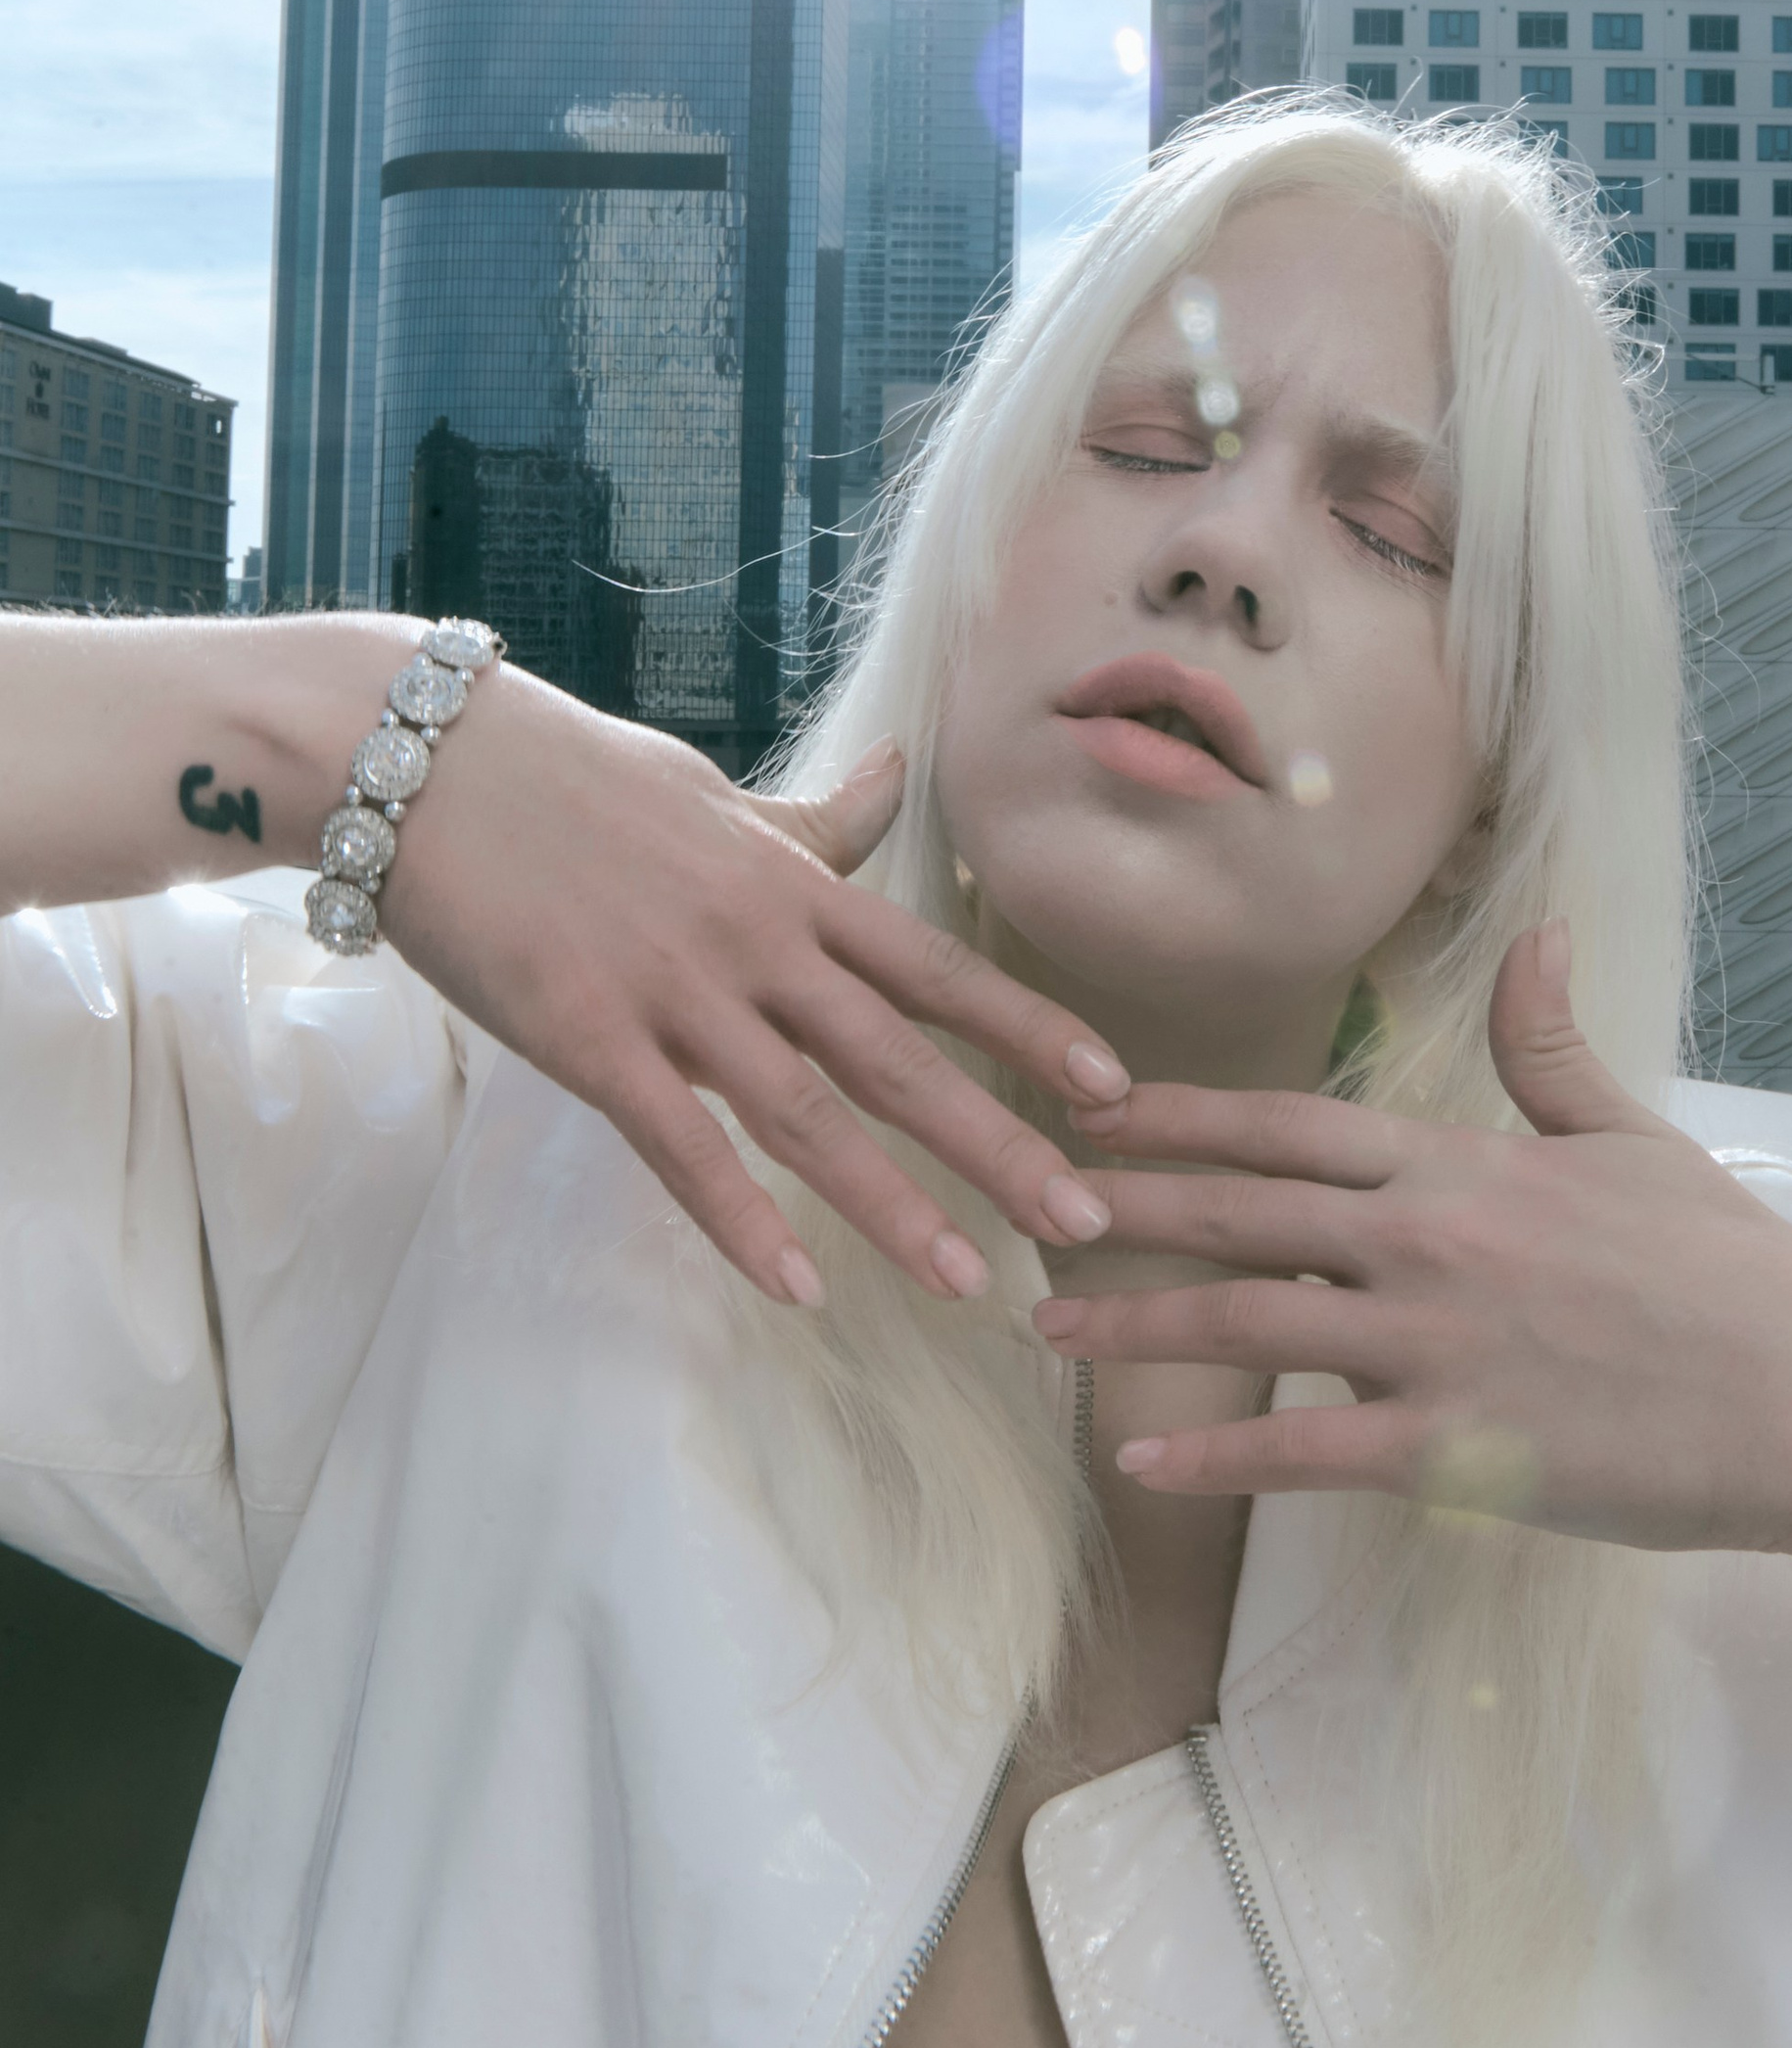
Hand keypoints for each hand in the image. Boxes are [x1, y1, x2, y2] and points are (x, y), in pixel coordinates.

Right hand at [376, 667, 1126, 1308]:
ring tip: (967, 1280)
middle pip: (899, 1055)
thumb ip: (813, 820)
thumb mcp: (715, 797)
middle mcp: (755, 941)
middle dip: (999, 1141)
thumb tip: (898, 771)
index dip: (1030, 1030)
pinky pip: (679, 1143)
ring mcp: (673, 990)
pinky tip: (795, 1285)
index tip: (1115, 1091)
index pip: (936, 969)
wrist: (421, 762)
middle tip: (1085, 1220)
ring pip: (806, 1112)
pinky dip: (741, 1218)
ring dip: (891, 1203)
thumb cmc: (570, 780)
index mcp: (790, 888)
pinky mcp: (586, 1035)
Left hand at [1032, 920, 1791, 1560]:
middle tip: (1018, 1206)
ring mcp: (1435, 1342)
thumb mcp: (1633, 1137)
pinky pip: (1305, 1449)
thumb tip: (1538, 934)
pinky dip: (1215, 1456)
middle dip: (1119, 1207)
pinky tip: (1142, 1465)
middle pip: (1237, 1211)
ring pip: (1246, 1324)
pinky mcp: (1455, 1449)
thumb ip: (1553, 1047)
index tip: (1088, 1110)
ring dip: (1134, 1325)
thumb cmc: (1733, 1269)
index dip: (1177, 1117)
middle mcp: (1427, 1238)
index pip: (1285, 1125)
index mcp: (1462, 1161)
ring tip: (1045, 1330)